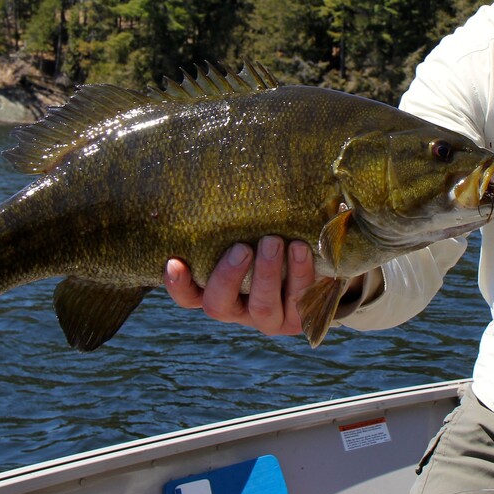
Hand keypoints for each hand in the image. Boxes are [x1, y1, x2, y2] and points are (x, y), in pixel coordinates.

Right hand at [163, 236, 316, 336]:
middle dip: (228, 277)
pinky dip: (300, 273)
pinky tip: (300, 248)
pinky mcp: (301, 318)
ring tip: (273, 241)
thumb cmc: (272, 236)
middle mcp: (239, 310)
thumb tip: (217, 175)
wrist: (319, 262)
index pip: (188, 296)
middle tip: (241, 248)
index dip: (178, 284)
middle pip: (219, 305)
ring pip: (262, 306)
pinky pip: (299, 301)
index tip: (174, 261)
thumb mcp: (250, 232)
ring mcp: (269, 318)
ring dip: (266, 273)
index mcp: (217, 291)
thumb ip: (232, 221)